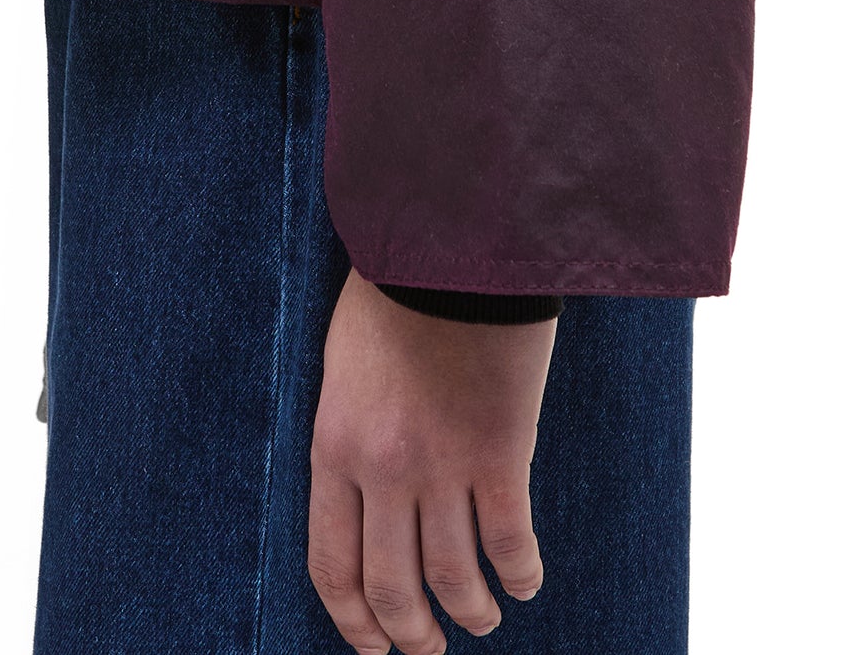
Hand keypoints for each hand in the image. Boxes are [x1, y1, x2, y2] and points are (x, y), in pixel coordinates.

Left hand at [307, 269, 555, 652]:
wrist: (449, 244)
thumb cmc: (393, 295)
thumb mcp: (344, 370)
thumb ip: (350, 437)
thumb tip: (365, 497)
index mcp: (334, 447)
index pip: (333, 565)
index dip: (354, 619)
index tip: (372, 643)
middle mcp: (382, 471)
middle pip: (393, 588)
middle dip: (412, 635)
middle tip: (428, 648)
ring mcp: (442, 465)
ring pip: (455, 578)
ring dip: (471, 612)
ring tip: (482, 617)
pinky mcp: (499, 451)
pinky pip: (510, 540)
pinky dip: (520, 573)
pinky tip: (525, 580)